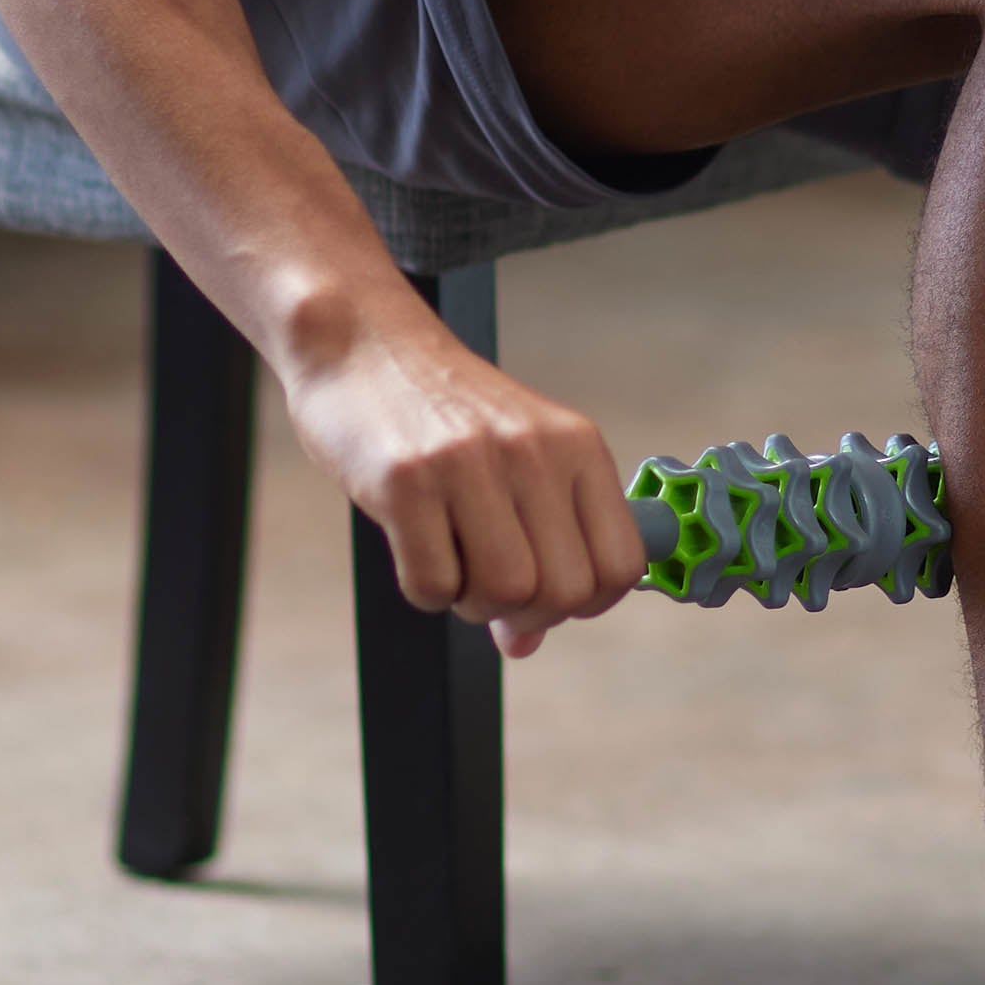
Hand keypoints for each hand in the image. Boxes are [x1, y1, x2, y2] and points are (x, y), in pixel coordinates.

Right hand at [284, 305, 650, 655]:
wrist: (362, 342)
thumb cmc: (443, 413)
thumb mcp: (516, 459)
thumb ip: (540, 543)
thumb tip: (525, 642)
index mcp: (576, 444)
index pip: (622, 564)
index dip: (586, 602)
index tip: (547, 595)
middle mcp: (533, 450)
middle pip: (563, 591)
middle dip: (525, 612)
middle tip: (488, 583)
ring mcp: (469, 462)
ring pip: (505, 593)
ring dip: (473, 602)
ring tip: (451, 559)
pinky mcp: (405, 481)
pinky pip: (432, 587)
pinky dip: (424, 588)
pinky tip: (414, 543)